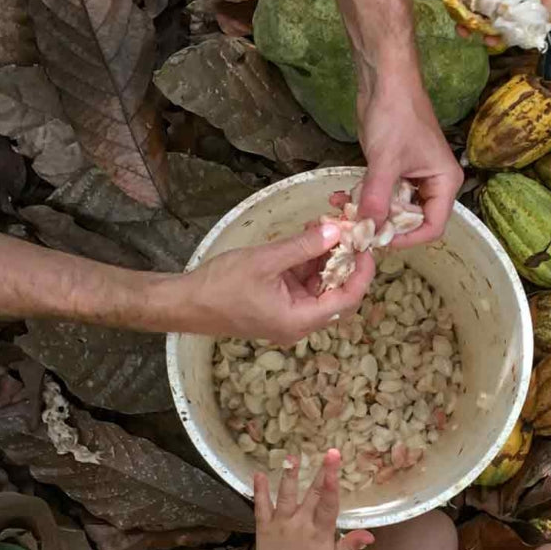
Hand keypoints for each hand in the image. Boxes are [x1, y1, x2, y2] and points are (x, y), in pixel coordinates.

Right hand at [173, 220, 374, 341]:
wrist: (184, 304)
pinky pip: (303, 284)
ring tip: (326, 226)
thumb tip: (337, 230)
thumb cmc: (220, 286)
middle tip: (349, 231)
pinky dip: (308, 262)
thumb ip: (303, 246)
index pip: (347, 299)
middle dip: (344, 261)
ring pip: (320, 286)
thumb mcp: (265, 260)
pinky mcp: (278, 305)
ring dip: (325, 258)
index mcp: (300, 320)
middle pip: (337, 293)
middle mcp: (299, 323)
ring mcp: (289, 315)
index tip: (366, 246)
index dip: (362, 272)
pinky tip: (309, 236)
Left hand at [253, 450, 373, 549]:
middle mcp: (300, 525)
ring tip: (293, 457)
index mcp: (319, 534)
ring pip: (286, 496)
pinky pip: (260, 507)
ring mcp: (280, 525)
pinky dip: (259, 491)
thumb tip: (371, 535)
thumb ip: (350, 547)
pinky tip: (257, 475)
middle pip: (313, 495)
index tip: (338, 468)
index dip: (333, 484)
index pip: (329, 505)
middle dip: (321, 473)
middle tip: (328, 452)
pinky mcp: (264, 528)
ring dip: (290, 475)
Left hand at [356, 81, 462, 243]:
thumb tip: (368, 231)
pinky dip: (364, 197)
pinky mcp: (394, 168)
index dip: (407, 238)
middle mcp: (433, 182)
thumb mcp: (385, 160)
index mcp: (444, 182)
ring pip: (393, 208)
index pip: (433, 226)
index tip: (379, 239)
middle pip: (412, 220)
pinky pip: (382, 193)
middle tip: (357, 227)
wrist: (384, 80)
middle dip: (384, 225)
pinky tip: (343, 197)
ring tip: (344, 210)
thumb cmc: (397, 114)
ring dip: (369, 211)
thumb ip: (377, 198)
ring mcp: (413, 176)